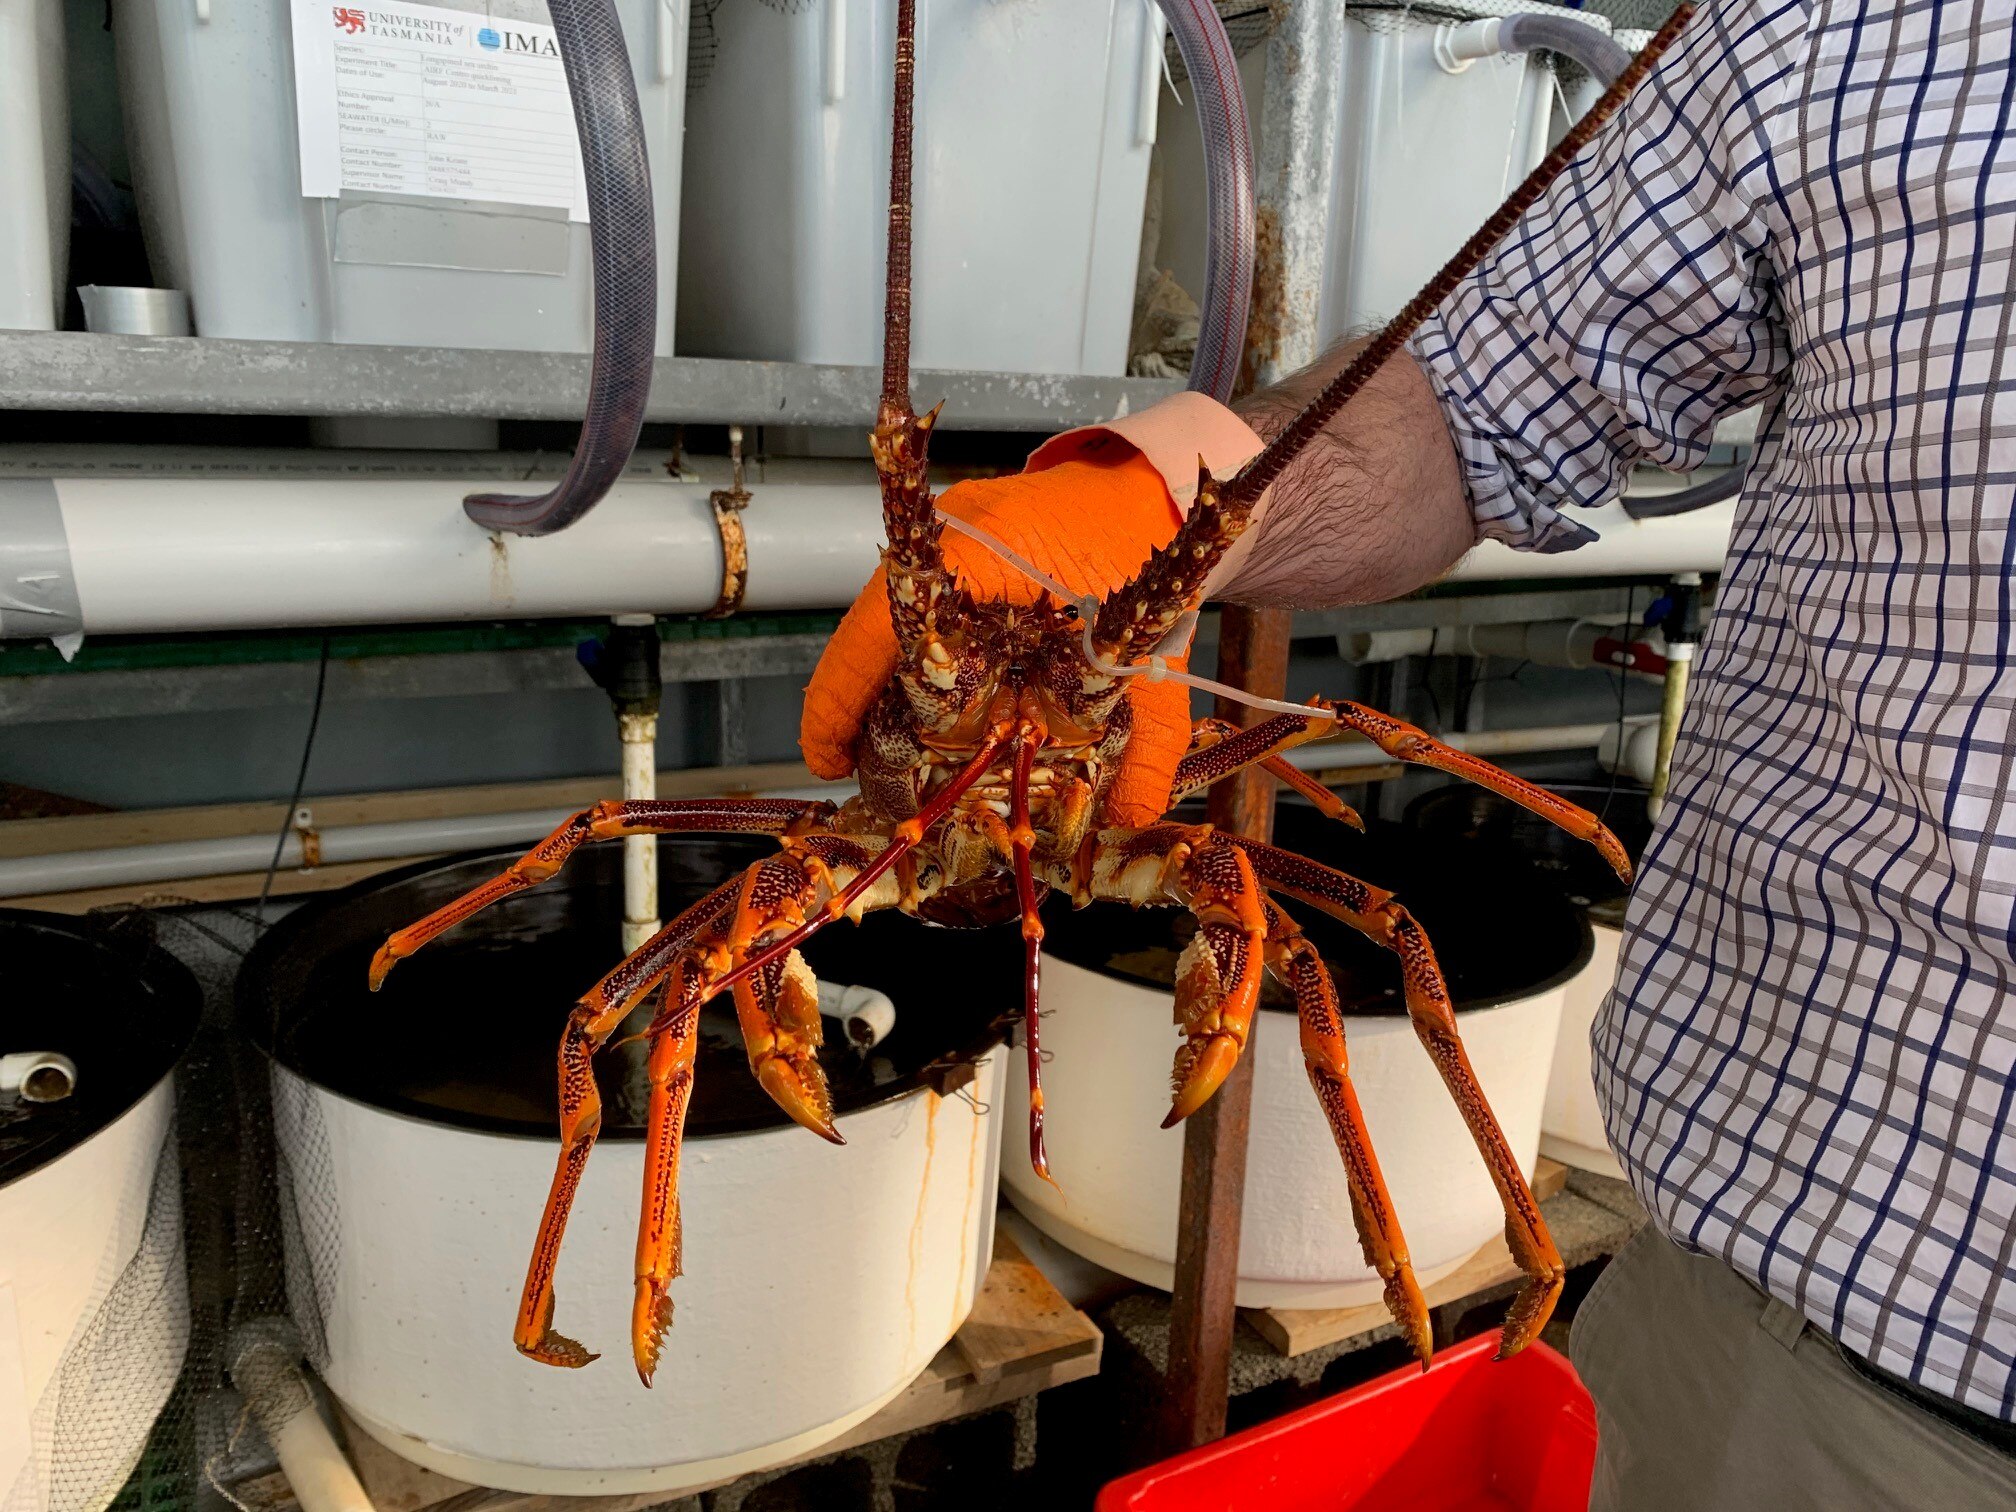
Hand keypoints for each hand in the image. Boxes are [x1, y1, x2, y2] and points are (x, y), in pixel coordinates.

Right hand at [799, 440, 1198, 828]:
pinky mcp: (955, 562)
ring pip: (890, 641)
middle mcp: (942, 544)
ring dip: (891, 704)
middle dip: (865, 723)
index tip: (825, 762)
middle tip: (874, 789)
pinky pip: (918, 627)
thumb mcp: (1149, 646)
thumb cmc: (1144, 551)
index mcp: (974, 553)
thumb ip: (1149, 736)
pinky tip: (932, 727)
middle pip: (871, 647)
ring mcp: (942, 548)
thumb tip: (1129, 815)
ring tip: (898, 770)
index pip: (874, 633)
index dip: (839, 705)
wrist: (1152, 487)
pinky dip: (918, 678)